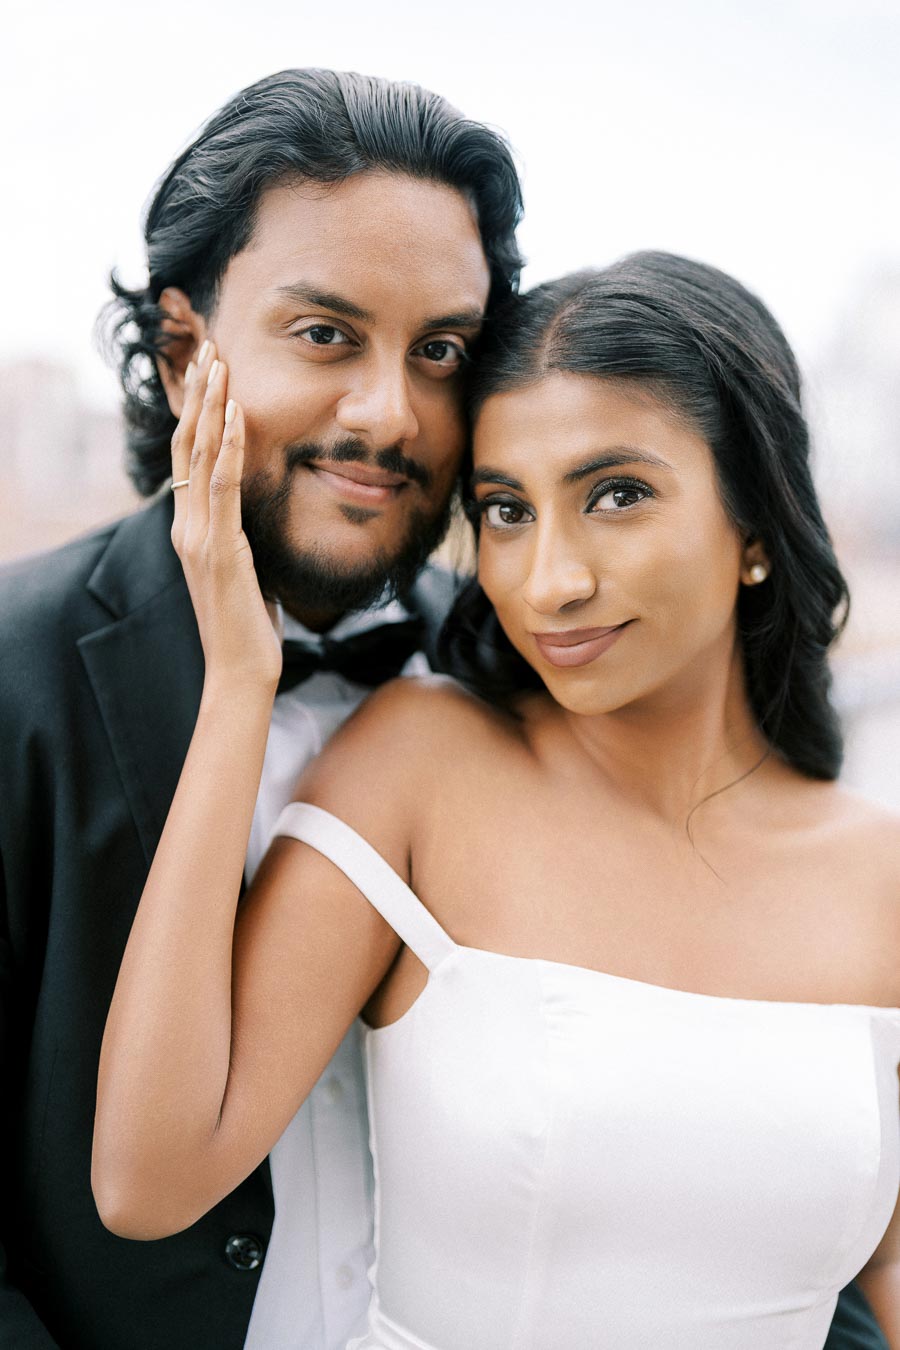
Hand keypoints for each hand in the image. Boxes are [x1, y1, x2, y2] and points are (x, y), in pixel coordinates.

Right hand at [170, 342, 281, 692]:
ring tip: (219, 361)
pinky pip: (223, 485)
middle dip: (200, 393)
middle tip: (209, 348)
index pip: (190, 458)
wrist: (240, 671)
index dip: (198, 412)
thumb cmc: (248, 627)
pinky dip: (231, 444)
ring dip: (211, 404)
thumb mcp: (246, 570)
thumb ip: (243, 539)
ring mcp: (199, 536)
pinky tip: (238, 412)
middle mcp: (187, 526)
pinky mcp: (219, 548)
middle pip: (188, 444)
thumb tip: (260, 518)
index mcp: (191, 529)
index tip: (210, 373)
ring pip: (201, 455)